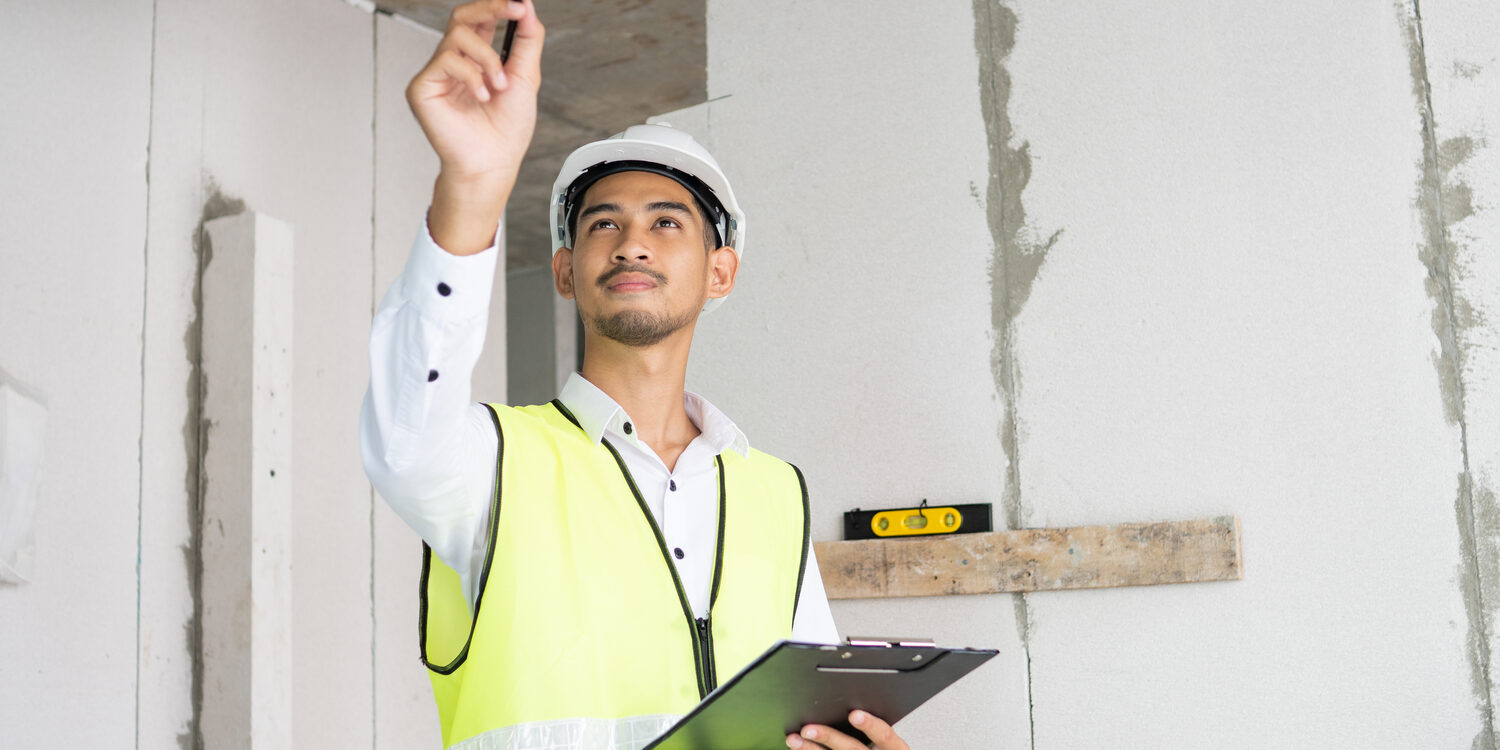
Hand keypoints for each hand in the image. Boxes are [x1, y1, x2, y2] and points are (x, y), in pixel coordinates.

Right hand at [406, 0, 544, 253]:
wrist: (493, 163)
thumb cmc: (506, 129)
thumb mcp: (525, 78)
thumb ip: (527, 41)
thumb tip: (527, 6)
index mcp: (477, 58)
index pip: (481, 19)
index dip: (498, 6)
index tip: (520, 5)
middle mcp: (455, 62)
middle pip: (462, 16)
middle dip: (490, 9)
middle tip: (513, 11)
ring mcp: (437, 73)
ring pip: (458, 36)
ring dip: (488, 57)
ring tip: (499, 85)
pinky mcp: (422, 87)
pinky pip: (446, 60)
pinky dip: (471, 74)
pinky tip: (481, 96)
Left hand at [788, 710, 909, 749]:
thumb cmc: (887, 748)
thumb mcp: (889, 739)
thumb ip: (875, 723)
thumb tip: (849, 701)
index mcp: (894, 748)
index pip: (885, 735)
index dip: (870, 725)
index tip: (854, 714)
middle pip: (853, 749)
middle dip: (829, 737)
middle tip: (808, 728)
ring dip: (811, 749)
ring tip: (793, 739)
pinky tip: (798, 749)